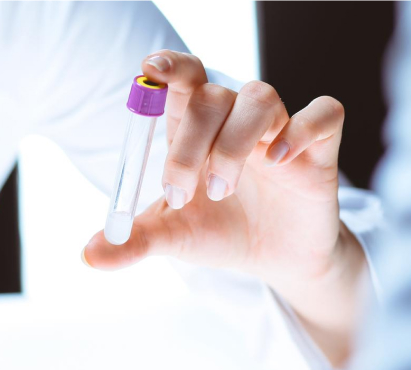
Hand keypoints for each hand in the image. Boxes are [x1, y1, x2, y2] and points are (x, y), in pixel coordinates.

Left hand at [82, 51, 365, 365]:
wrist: (273, 261)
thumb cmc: (220, 233)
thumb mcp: (173, 239)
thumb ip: (133, 242)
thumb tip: (87, 256)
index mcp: (195, 129)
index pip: (182, 78)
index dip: (168, 67)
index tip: (151, 70)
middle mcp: (235, 120)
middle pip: (211, 96)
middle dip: (189, 144)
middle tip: (182, 193)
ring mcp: (279, 130)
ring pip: (259, 98)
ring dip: (233, 144)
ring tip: (220, 190)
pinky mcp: (319, 148)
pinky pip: (324, 113)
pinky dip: (301, 129)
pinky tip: (279, 161)